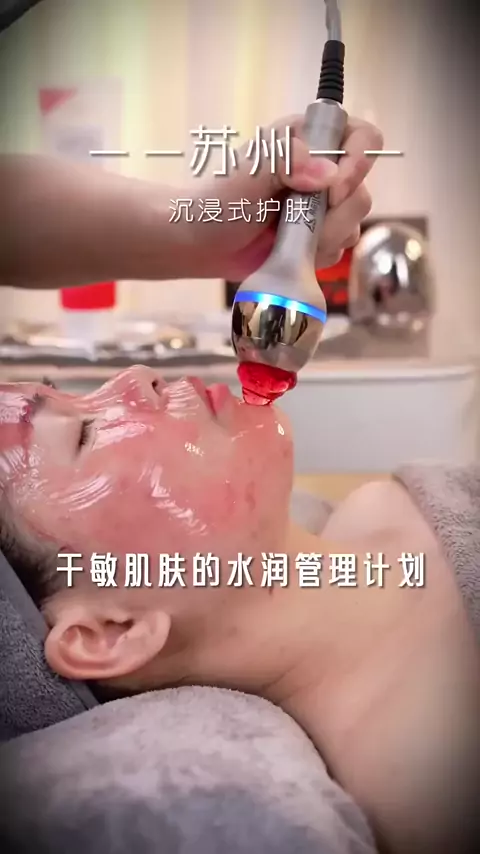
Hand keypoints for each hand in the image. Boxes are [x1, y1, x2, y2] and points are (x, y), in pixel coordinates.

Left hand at [187, 115, 382, 280]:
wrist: (201, 243)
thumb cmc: (219, 200)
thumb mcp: (249, 171)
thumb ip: (287, 160)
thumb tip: (329, 173)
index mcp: (310, 140)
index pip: (364, 138)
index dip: (359, 163)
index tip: (333, 190)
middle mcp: (323, 171)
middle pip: (362, 190)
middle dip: (337, 214)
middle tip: (301, 221)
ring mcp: (322, 207)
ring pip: (354, 223)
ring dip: (327, 237)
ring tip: (289, 238)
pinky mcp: (318, 237)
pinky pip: (340, 248)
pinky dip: (320, 255)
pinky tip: (293, 251)